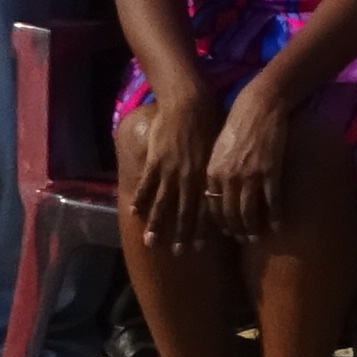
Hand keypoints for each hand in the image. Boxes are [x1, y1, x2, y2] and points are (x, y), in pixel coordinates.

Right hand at [116, 83, 220, 252]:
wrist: (189, 103)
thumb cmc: (209, 123)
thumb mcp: (218, 150)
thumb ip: (215, 170)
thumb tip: (222, 188)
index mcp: (206, 176)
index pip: (206, 208)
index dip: (202, 229)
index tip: (199, 247)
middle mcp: (189, 178)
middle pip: (184, 212)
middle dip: (180, 235)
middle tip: (177, 253)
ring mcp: (170, 170)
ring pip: (162, 204)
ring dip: (156, 225)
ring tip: (151, 242)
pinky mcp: (155, 160)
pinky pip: (146, 184)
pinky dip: (140, 199)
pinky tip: (135, 213)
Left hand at [198, 75, 295, 240]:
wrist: (259, 106)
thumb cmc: (237, 125)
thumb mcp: (218, 149)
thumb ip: (215, 172)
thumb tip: (213, 193)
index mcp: (212, 172)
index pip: (211, 207)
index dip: (217, 224)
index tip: (225, 234)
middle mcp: (228, 177)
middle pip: (229, 214)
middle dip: (235, 231)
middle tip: (243, 240)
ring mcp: (250, 176)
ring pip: (249, 212)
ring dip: (253, 228)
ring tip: (257, 237)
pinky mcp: (270, 172)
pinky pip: (272, 201)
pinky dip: (275, 216)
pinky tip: (278, 225)